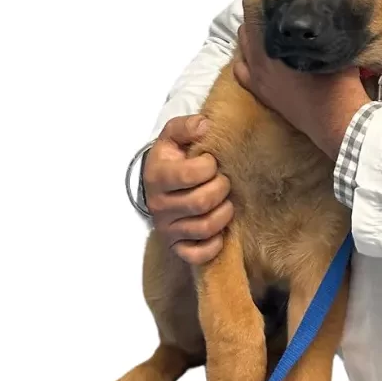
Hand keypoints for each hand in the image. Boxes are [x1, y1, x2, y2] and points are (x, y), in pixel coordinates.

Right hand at [142, 114, 233, 265]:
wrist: (156, 184)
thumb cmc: (171, 159)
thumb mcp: (173, 137)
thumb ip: (186, 126)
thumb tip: (205, 124)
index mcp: (157, 176)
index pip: (190, 174)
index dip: (209, 166)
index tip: (211, 162)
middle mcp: (159, 206)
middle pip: (201, 202)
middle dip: (221, 189)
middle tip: (224, 181)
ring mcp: (167, 229)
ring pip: (204, 228)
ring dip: (224, 214)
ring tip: (225, 202)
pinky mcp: (176, 247)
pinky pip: (198, 255)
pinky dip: (214, 245)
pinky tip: (220, 231)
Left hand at [233, 12, 369, 160]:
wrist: (338, 120)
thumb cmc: (339, 84)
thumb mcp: (335, 48)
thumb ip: (323, 31)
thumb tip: (322, 13)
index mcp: (277, 45)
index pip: (256, 11)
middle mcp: (262, 59)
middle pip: (247, 28)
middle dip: (257, 16)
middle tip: (273, 8)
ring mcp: (259, 78)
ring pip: (243, 48)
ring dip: (251, 37)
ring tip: (266, 29)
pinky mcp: (262, 93)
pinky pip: (242, 71)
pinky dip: (246, 60)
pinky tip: (255, 56)